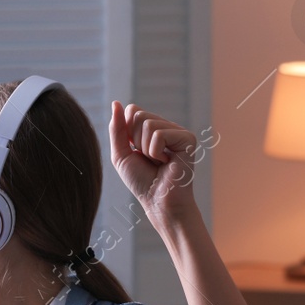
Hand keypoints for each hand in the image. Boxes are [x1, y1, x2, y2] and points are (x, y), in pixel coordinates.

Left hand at [108, 101, 198, 224]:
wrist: (158, 201)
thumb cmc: (141, 180)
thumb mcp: (121, 153)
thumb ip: (117, 129)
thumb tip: (116, 103)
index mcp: (152, 128)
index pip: (132, 110)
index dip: (126, 132)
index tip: (135, 150)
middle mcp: (166, 126)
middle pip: (138, 114)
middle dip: (135, 140)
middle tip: (148, 158)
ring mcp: (178, 131)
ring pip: (147, 124)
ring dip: (146, 148)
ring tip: (158, 161)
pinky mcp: (187, 138)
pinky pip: (159, 134)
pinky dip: (155, 152)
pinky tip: (166, 162)